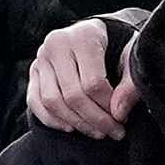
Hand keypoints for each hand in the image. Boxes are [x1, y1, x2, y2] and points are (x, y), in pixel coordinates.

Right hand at [28, 17, 137, 137]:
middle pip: (72, 95)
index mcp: (83, 38)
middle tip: (113, 132)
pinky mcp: (33, 71)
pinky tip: (72, 127)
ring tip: (97, 132)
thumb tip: (119, 113)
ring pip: (52, 101)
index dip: (108, 105)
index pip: (93, 82)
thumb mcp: (131, 57)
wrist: (96, 33)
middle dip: (95, 119)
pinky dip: (52, 119)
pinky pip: (35, 101)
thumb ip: (131, 83)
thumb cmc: (118, 45)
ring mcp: (41, 58)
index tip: (122, 118)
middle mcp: (56, 45)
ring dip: (76, 123)